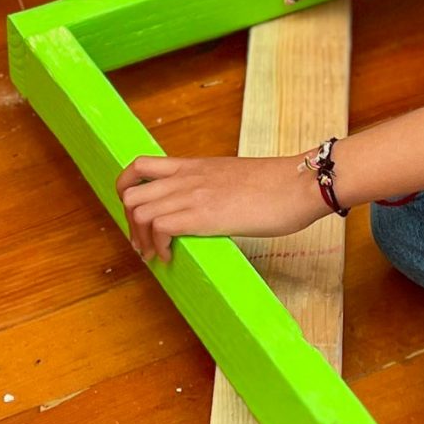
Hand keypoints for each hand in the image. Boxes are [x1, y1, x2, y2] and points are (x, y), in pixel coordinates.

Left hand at [116, 152, 329, 262]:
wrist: (297, 183)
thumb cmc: (276, 185)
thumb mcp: (233, 178)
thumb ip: (213, 188)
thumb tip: (208, 207)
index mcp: (193, 165)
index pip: (139, 166)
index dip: (126, 190)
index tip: (135, 216)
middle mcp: (186, 177)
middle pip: (130, 192)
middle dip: (129, 223)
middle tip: (145, 245)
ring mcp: (192, 194)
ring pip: (137, 210)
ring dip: (139, 239)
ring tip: (155, 255)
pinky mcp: (202, 215)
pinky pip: (158, 227)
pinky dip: (157, 247)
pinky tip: (171, 258)